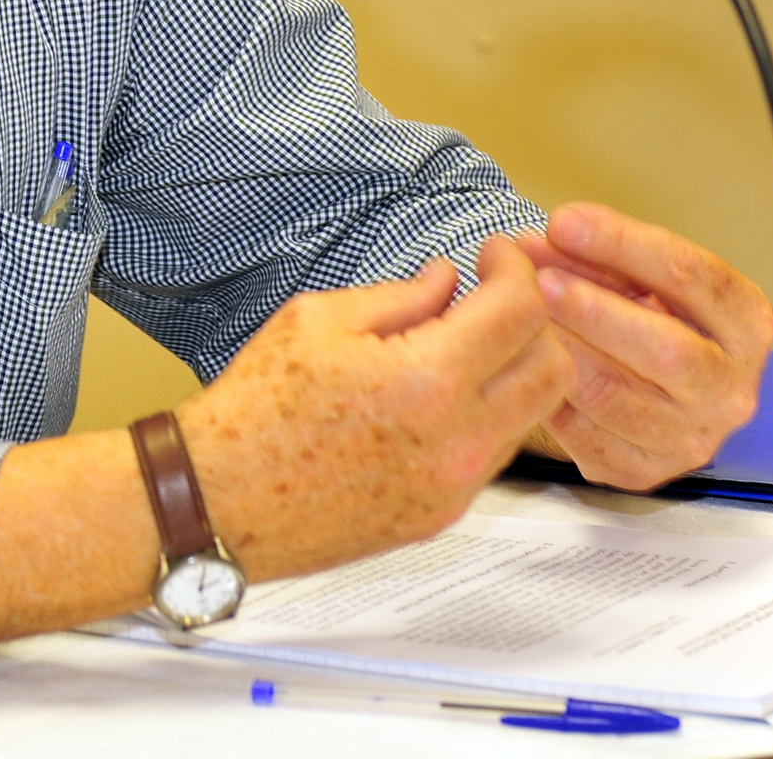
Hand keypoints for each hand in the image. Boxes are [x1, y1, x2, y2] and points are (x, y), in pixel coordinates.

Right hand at [177, 236, 575, 580]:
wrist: (219, 500)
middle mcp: (454, 440)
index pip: (520, 311)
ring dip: (513, 369)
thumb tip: (449, 281)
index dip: (516, 268)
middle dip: (536, 319)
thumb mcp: (318, 320)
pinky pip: (494, 453)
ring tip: (461, 345)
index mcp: (426, 381)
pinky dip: (487, 414)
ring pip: (533, 414)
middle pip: (553, 367)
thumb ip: (401, 296)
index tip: (495, 255)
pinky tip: (439, 395)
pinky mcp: (442, 516)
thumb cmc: (254, 411)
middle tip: (494, 296)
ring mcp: (453, 486)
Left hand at [515, 203, 772, 490]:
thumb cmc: (651, 320)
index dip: (622, 243)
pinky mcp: (643, 471)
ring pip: (611, 394)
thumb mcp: (641, 280)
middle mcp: (731, 389)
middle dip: (593, 308)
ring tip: (517, 314)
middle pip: (665, 348)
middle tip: (538, 280)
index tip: (563, 221)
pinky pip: (582, 432)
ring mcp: (691, 439)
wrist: (663, 397)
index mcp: (746, 324)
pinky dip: (547, 391)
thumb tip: (543, 238)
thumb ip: (601, 256)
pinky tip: (525, 360)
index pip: (692, 275)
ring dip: (558, 348)